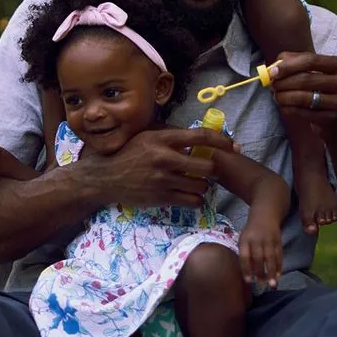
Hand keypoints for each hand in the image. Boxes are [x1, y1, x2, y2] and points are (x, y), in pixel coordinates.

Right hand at [81, 127, 233, 209]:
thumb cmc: (127, 153)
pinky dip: (196, 199)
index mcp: (162, 138)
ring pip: (201, 185)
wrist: (103, 177)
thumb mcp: (146, 136)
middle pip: (206, 165)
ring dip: (204, 185)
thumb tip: (197, 137)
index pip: (200, 136)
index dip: (221, 141)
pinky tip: (191, 195)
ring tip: (197, 183)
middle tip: (208, 170)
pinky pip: (192, 201)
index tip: (233, 146)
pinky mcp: (161, 197)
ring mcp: (163, 180)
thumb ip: (170, 135)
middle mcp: (164, 158)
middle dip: (212, 169)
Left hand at [239, 220, 282, 286]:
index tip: (248, 280)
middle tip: (261, 283)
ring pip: (271, 257)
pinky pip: (279, 255)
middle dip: (260, 271)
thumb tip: (249, 273)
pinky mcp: (278, 241)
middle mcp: (257, 239)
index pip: (244, 256)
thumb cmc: (251, 231)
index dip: (246, 269)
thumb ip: (245, 253)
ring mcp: (269, 240)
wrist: (265, 215)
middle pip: (259, 257)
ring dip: (272, 271)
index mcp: (245, 239)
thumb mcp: (244, 239)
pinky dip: (279, 266)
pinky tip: (278, 275)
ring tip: (272, 284)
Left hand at [269, 52, 336, 136]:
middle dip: (284, 82)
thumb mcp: (316, 72)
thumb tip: (275, 64)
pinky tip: (284, 107)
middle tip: (272, 86)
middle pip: (306, 79)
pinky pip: (304, 113)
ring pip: (304, 97)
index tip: (272, 72)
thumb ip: (296, 62)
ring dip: (284, 97)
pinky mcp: (333, 118)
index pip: (310, 60)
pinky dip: (289, 109)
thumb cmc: (324, 91)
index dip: (288, 66)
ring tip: (276, 97)